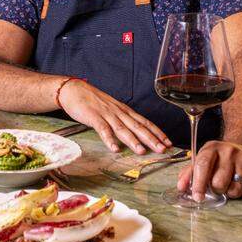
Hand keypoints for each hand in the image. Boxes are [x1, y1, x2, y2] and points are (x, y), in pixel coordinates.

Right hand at [57, 79, 171, 154]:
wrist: (74, 89)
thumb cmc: (93, 101)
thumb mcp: (112, 109)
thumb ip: (122, 120)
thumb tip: (134, 132)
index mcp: (124, 111)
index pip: (145, 122)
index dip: (157, 132)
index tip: (168, 142)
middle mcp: (119, 112)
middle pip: (137, 126)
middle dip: (151, 139)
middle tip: (162, 149)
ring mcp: (106, 114)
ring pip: (122, 129)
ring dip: (133, 141)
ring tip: (142, 151)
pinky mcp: (93, 117)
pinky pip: (102, 129)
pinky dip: (109, 139)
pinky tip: (114, 148)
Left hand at [177, 140, 241, 200]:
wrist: (241, 148)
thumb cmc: (217, 159)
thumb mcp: (201, 160)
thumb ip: (189, 174)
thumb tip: (181, 188)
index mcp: (211, 148)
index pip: (203, 166)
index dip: (199, 184)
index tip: (198, 198)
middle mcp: (229, 151)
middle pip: (219, 182)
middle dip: (216, 190)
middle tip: (217, 186)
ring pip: (235, 189)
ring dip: (230, 192)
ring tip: (230, 184)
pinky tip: (241, 184)